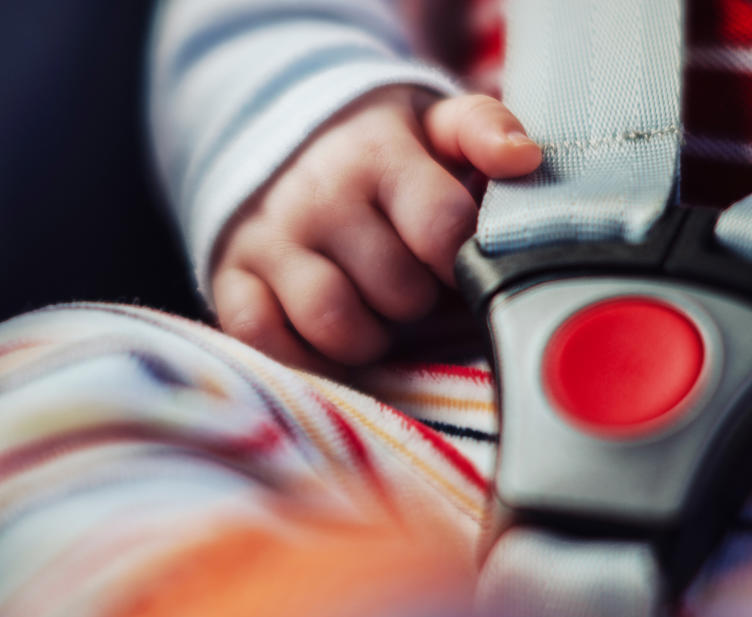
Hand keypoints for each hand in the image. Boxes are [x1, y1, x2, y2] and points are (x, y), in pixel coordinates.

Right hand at [211, 86, 541, 369]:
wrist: (277, 144)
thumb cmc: (376, 155)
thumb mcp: (430, 123)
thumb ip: (482, 130)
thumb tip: (522, 158)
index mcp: (376, 153)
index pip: (443, 228)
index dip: (463, 261)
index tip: (456, 261)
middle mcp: (317, 196)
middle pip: (397, 290)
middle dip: (417, 302)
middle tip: (411, 290)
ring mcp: (268, 240)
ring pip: (334, 322)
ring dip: (369, 338)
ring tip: (374, 320)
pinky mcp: (229, 278)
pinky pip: (264, 338)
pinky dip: (303, 358)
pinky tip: (328, 346)